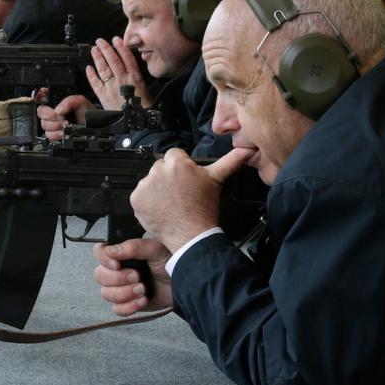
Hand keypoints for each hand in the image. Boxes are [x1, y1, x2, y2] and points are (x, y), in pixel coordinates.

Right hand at [37, 94, 95, 139]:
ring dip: (55, 126)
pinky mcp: (55, 134)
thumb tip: (58, 110)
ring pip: (44, 125)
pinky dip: (56, 134)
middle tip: (61, 117)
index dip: (39, 97)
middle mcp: (53, 112)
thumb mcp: (80, 101)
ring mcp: (53, 124)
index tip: (44, 99)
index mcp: (57, 102)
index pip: (41, 97)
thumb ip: (68, 101)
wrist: (94, 127)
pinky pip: (48, 135)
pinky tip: (63, 132)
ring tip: (65, 125)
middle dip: (50, 116)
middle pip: (40, 112)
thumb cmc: (87, 113)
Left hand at [87, 37, 152, 108]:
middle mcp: (123, 81)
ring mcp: (113, 88)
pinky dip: (92, 75)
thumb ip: (137, 78)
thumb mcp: (146, 90)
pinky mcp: (105, 97)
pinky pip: (96, 84)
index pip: (127, 58)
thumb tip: (131, 68)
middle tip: (100, 41)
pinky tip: (88, 68)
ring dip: (98, 58)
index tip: (116, 40)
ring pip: (104, 69)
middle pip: (113, 61)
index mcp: (135, 78)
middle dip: (106, 49)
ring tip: (94, 49)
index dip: (121, 48)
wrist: (138, 123)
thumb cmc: (144, 109)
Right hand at [94, 238, 171, 314]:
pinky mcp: (128, 303)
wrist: (186, 284)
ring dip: (124, 293)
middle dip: (118, 279)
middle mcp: (118, 270)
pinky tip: (143, 301)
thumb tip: (110, 250)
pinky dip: (129, 307)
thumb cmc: (172, 263)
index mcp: (122, 254)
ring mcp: (122, 287)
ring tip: (142, 289)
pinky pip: (117, 309)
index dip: (104, 260)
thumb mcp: (155, 249)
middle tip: (137, 276)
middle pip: (100, 275)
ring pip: (106, 294)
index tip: (117, 264)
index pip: (100, 253)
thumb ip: (133, 247)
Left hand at [129, 148, 253, 251]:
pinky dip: (147, 201)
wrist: (192, 235)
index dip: (181, 167)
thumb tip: (246, 150)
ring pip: (150, 180)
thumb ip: (230, 161)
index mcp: (177, 163)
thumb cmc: (204, 209)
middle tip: (179, 192)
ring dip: (157, 188)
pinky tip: (161, 207)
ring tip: (171, 201)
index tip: (185, 180)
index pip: (174, 154)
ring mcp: (146, 185)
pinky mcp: (137, 199)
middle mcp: (159, 171)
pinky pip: (140, 195)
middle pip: (161, 167)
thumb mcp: (217, 180)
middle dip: (168, 176)